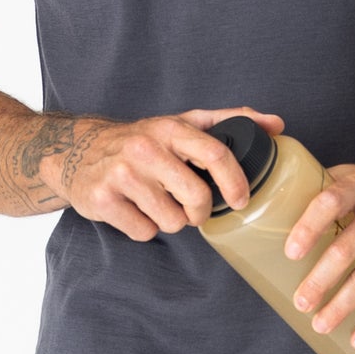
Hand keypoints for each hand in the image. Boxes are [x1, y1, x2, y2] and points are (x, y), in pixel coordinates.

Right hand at [43, 107, 284, 242]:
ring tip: (156, 201)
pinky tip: (134, 209)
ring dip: (170, 220)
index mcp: (170, 129)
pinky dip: (144, 228)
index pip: (215, 154)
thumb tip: (276, 124)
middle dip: (199, 210)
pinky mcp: (102, 201)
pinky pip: (144, 232)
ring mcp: (122, 175)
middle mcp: (146, 148)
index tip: (241, 200)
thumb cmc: (142, 140)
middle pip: (196, 197)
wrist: (78, 152)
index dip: (235, 182)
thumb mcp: (182, 123)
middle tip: (189, 205)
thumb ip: (229, 121)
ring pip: (171, 221)